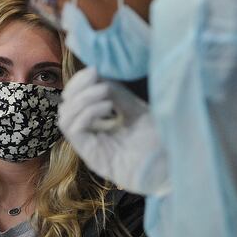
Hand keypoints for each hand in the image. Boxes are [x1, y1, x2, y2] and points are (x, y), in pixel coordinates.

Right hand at [58, 68, 168, 195]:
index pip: (76, 99)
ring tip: (104, 92)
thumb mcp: (136, 110)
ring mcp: (91, 147)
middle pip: (66, 106)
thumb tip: (98, 75)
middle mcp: (92, 135)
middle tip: (96, 76)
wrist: (171, 167)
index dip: (80, 82)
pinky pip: (74, 131)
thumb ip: (117, 95)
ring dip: (82, 99)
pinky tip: (106, 108)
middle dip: (77, 87)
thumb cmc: (159, 141)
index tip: (94, 69)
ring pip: (65, 117)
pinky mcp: (92, 158)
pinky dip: (86, 114)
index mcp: (101, 123)